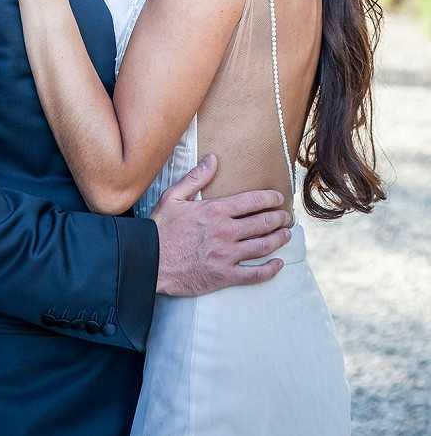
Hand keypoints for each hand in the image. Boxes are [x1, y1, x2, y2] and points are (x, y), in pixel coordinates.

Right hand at [152, 154, 290, 294]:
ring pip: (263, 246)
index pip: (252, 201)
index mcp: (215, 210)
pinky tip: (278, 265)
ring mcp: (227, 255)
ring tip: (286, 235)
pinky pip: (254, 274)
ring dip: (279, 239)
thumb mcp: (173, 196)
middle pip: (262, 223)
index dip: (270, 199)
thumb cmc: (160, 229)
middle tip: (286, 217)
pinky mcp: (224, 276)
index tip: (278, 199)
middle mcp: (225, 232)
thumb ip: (196, 178)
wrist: (149, 262)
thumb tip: (213, 159)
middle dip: (279, 218)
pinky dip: (270, 270)